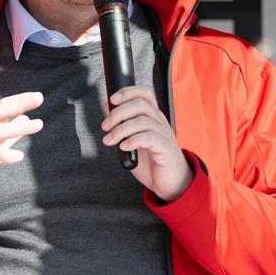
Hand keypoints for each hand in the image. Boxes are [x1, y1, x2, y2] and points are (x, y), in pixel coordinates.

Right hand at [0, 91, 43, 196]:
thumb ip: (10, 132)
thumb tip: (26, 118)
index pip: (2, 107)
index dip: (19, 100)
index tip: (37, 96)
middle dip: (18, 104)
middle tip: (38, 98)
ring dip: (17, 127)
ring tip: (37, 124)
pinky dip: (5, 155)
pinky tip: (19, 156)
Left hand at [101, 85, 192, 201]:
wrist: (170, 182)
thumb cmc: (151, 161)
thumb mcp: (133, 140)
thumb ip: (123, 127)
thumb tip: (108, 111)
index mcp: (152, 116)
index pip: (145, 93)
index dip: (127, 92)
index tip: (111, 100)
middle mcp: (159, 122)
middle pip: (140, 104)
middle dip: (118, 112)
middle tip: (105, 126)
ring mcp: (164, 134)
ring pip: (142, 121)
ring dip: (120, 129)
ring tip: (109, 140)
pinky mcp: (166, 148)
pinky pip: (149, 138)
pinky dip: (133, 140)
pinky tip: (124, 147)